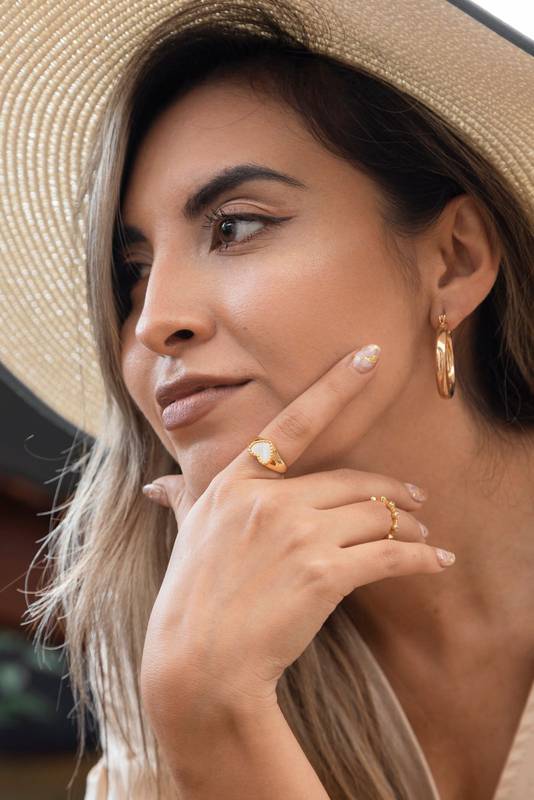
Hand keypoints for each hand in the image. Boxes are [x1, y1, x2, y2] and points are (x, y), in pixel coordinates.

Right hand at [140, 345, 452, 731]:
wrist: (199, 663)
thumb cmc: (190, 598)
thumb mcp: (186, 536)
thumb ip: (182, 499)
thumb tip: (156, 486)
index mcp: (236, 482)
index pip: (294, 422)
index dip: (336, 385)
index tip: (367, 357)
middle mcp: (269, 499)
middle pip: (352, 480)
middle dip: (393, 491)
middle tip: (416, 500)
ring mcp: (297, 534)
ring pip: (375, 515)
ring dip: (410, 524)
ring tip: (425, 535)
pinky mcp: (324, 574)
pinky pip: (388, 555)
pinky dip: (421, 558)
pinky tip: (437, 562)